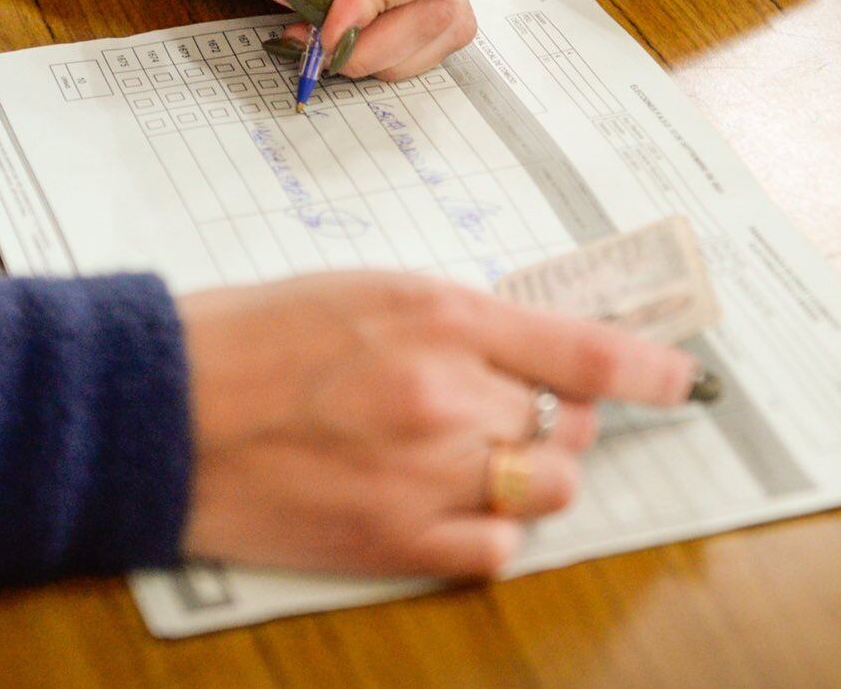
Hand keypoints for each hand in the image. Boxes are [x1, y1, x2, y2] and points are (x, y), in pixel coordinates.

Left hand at [172, 0, 474, 79]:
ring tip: (317, 44)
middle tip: (315, 50)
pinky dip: (383, 53)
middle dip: (379, 41)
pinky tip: (333, 39)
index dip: (387, 0)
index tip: (329, 25)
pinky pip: (422, 31)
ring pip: (439, 24)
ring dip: (382, 54)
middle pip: (440, 1)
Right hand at [178, 271, 699, 577]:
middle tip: (506, 406)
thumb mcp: (364, 289)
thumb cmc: (247, 338)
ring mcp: (426, 475)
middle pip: (567, 424)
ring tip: (474, 456)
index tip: (680, 379)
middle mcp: (447, 395)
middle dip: (551, 416)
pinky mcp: (395, 542)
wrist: (161, 409)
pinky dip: (491, 533)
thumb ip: (454, 321)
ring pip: (544, 489)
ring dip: (528, 474)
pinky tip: (451, 506)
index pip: (586, 351)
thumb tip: (526, 354)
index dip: (649, 370)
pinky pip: (495, 553)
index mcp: (441, 316)